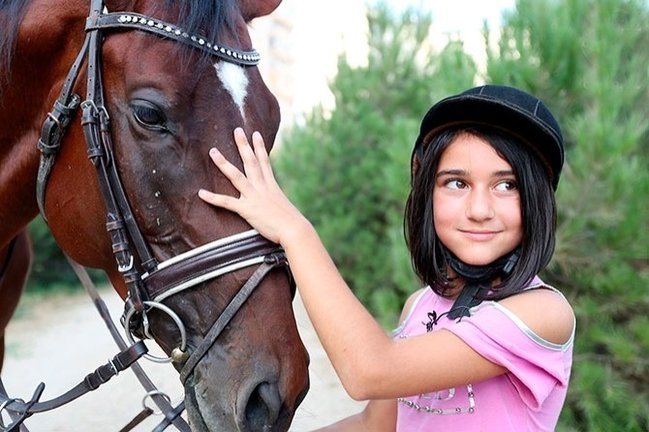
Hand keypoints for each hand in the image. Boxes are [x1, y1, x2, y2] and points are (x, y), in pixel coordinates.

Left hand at [198, 128, 306, 244]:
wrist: (294, 230)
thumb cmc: (292, 223)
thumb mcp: (284, 207)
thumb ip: (276, 202)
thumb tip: (274, 204)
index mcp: (271, 186)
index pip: (264, 162)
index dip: (260, 147)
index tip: (255, 134)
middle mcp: (262, 187)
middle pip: (251, 162)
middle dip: (243, 145)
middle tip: (236, 130)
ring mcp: (254, 197)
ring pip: (236, 176)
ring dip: (224, 163)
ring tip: (213, 151)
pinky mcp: (247, 210)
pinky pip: (227, 202)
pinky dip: (213, 198)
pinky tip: (201, 193)